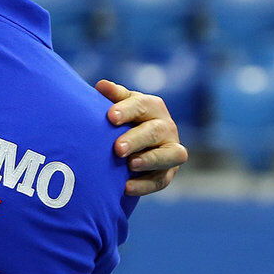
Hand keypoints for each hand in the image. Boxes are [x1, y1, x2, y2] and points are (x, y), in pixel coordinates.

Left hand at [95, 79, 187, 196]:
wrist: (134, 144)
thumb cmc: (123, 120)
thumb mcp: (119, 106)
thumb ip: (113, 96)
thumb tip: (101, 86)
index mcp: (153, 107)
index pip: (142, 105)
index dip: (127, 110)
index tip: (110, 117)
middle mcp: (167, 127)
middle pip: (155, 131)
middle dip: (137, 139)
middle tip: (117, 148)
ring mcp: (171, 150)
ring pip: (170, 155)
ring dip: (151, 160)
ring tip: (131, 164)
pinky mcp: (168, 172)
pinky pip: (160, 180)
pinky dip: (144, 185)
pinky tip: (126, 188)